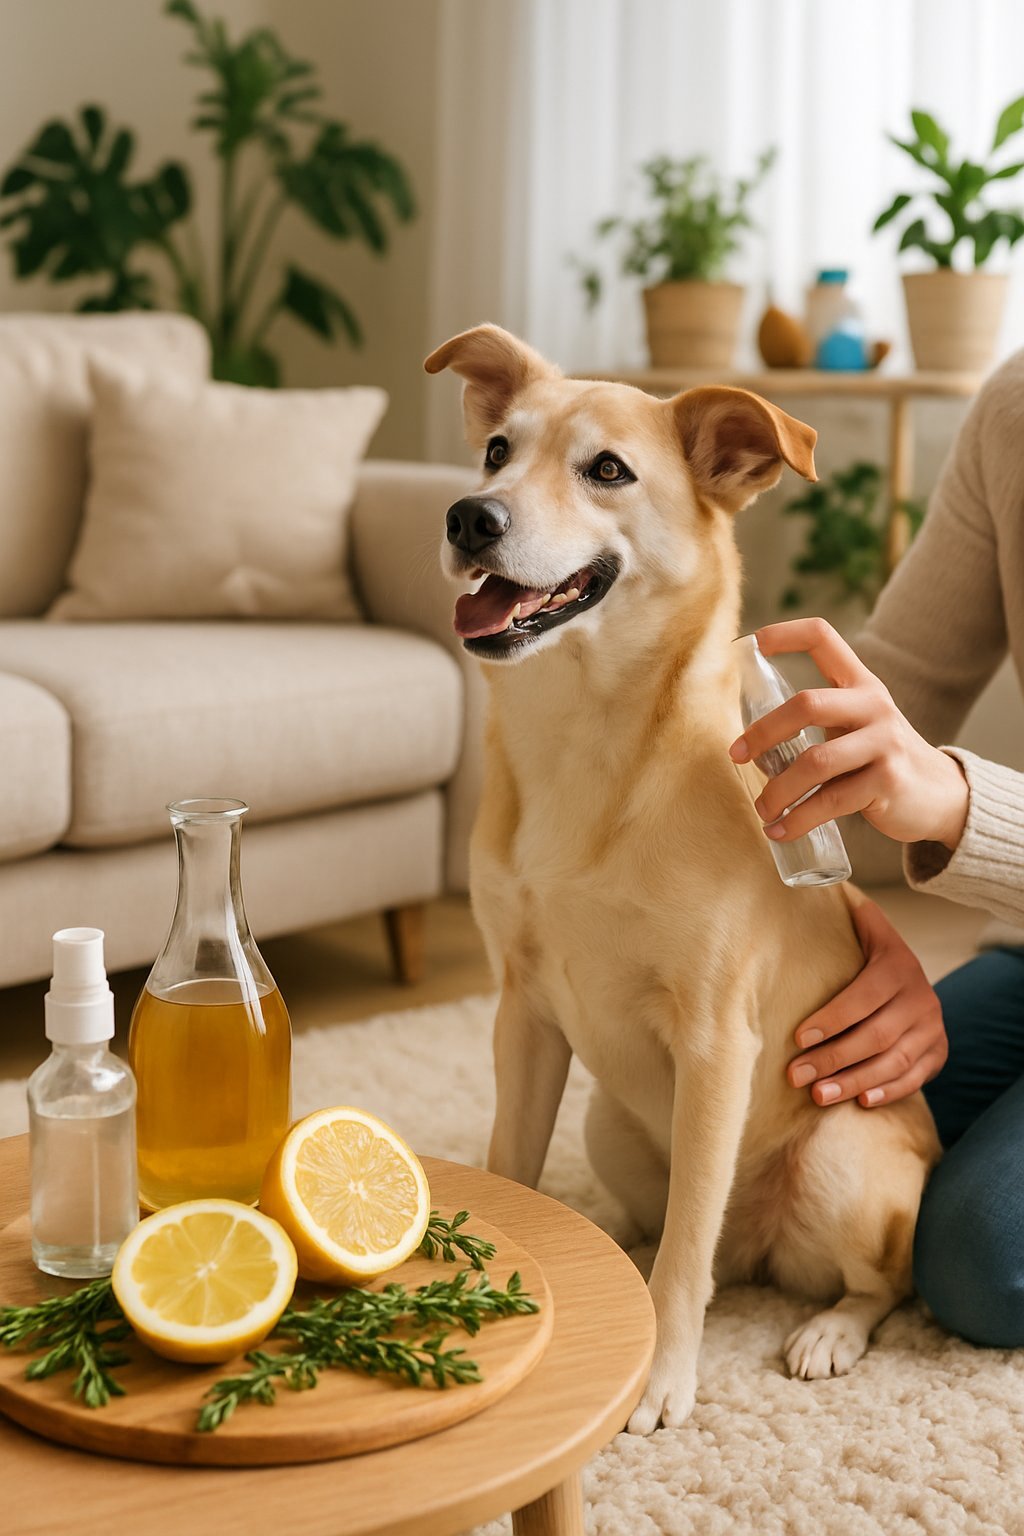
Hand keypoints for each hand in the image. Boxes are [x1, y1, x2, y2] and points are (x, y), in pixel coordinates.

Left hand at [729, 618, 969, 850]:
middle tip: (736, 755)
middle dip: (763, 732)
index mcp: (861, 684)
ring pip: (815, 762)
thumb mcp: (858, 725)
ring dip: (778, 790)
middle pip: (807, 704)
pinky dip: (798, 820)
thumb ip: (817, 721)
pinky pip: (830, 802)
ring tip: (762, 809)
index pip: (824, 638)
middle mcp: (874, 706)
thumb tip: (749, 745)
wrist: (940, 795)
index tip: (752, 644)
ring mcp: (884, 743)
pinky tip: (780, 831)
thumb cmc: (881, 758)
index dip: (786, 634)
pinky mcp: (887, 783)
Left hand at [787, 896, 947, 1107]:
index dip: (831, 1019)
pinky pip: (914, 1079)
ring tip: (817, 1095)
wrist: (915, 980)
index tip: (797, 1037)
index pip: (863, 998)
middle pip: (874, 1036)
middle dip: (832, 1058)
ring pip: (892, 1062)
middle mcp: (921, 1000)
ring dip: (853, 1081)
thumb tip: (814, 885)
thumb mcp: (868, 931)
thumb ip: (849, 917)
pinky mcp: (938, 1054)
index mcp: (898, 967)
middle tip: (795, 1075)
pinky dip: (887, 1091)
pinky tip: (860, 1101)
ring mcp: (932, 1030)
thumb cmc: (872, 957)